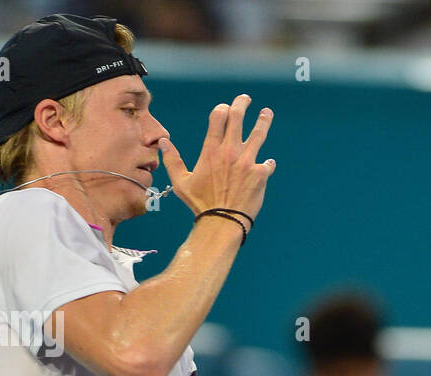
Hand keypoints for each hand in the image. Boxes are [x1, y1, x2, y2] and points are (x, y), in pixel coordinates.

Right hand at [158, 94, 274, 220]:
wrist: (223, 221)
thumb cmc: (200, 203)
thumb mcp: (181, 182)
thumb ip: (172, 160)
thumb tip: (163, 142)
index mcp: (211, 151)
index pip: (218, 118)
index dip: (222, 109)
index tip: (225, 108)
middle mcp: (230, 152)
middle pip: (238, 118)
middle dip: (242, 104)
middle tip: (245, 99)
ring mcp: (248, 162)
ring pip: (259, 134)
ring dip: (263, 121)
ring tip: (266, 113)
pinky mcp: (261, 174)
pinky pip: (267, 164)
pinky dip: (267, 163)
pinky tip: (268, 163)